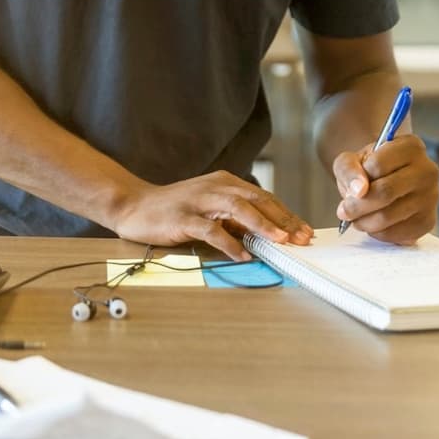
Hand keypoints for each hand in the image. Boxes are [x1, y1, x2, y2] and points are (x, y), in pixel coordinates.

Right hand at [110, 171, 313, 259]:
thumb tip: (266, 234)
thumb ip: (234, 217)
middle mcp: (215, 187)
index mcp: (224, 182)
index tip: (304, 232)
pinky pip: (211, 229)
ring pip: (238, 208)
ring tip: (280, 241)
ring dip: (262, 225)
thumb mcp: (209, 208)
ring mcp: (199, 201)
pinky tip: (242, 255)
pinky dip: (229, 243)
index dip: (286, 215)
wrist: (134, 205)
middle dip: (282, 220)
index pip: (263, 197)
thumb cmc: (174, 209)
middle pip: (257, 200)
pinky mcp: (183, 217)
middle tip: (301, 238)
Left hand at [333, 134, 438, 243]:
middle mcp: (427, 170)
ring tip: (356, 218)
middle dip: (357, 206)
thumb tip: (359, 190)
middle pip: (385, 192)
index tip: (350, 187)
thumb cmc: (369, 168)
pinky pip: (398, 234)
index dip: (358, 179)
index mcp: (410, 146)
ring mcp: (431, 197)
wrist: (386, 180)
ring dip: (364, 222)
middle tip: (344, 211)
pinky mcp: (429, 221)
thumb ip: (349, 169)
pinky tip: (373, 224)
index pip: (378, 165)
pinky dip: (378, 233)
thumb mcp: (351, 160)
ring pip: (390, 216)